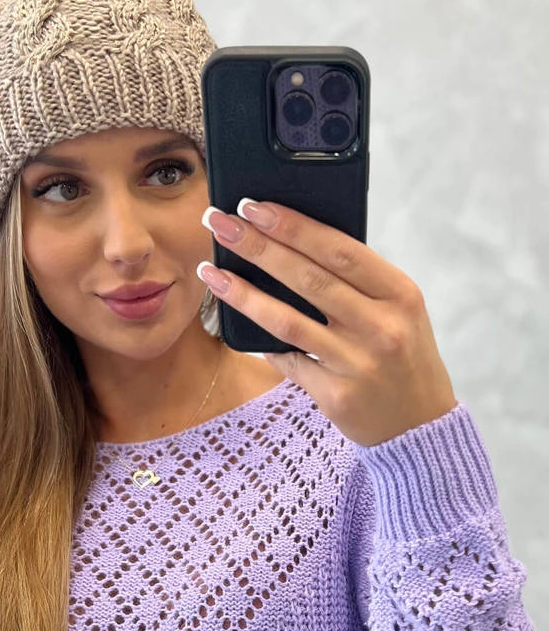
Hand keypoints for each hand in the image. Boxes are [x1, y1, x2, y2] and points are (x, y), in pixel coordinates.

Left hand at [198, 200, 457, 446]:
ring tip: (209, 271)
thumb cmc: (401, 355)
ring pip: (288, 320)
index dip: (293, 226)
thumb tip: (291, 241)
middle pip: (308, 278)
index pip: (339, 249)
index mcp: (400, 294)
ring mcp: (358, 363)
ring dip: (243, 293)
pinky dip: (261, 340)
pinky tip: (233, 320)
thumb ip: (357, 282)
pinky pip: (288, 361)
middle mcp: (382, 327)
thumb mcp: (398, 311)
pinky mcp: (336, 395)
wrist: (420, 425)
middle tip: (218, 223)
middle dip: (258, 246)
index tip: (254, 205)